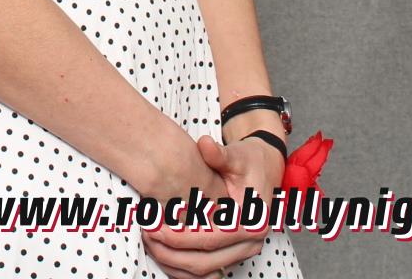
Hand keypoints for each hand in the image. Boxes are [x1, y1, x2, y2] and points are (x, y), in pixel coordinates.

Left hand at [139, 137, 264, 278]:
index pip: (210, 239)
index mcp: (251, 222)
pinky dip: (184, 265)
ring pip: (205, 270)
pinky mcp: (233, 253)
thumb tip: (205, 145)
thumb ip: (219, 154)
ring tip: (151, 242)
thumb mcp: (235, 156)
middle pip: (205, 262)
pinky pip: (207, 269)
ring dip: (175, 261)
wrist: (265, 168)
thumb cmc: (250, 162)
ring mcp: (242, 251)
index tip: (154, 226)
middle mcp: (250, 242)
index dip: (179, 237)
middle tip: (147, 235)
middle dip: (171, 253)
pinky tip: (164, 250)